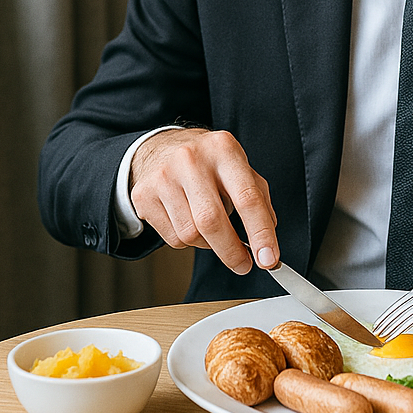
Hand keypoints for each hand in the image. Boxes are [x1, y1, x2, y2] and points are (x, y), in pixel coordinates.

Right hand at [129, 128, 278, 275]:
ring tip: (211, 228)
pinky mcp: (144, 195)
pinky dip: (188, 241)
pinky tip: (189, 221)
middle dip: (232, 251)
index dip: (261, 232)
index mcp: (224, 149)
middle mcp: (192, 160)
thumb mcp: (238, 166)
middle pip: (213, 221)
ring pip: (191, 234)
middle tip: (244, 264)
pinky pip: (173, 238)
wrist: (159, 147)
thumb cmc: (207, 162)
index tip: (269, 258)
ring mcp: (164, 177)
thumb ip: (258, 197)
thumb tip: (267, 240)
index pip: (247, 197)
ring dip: (208, 243)